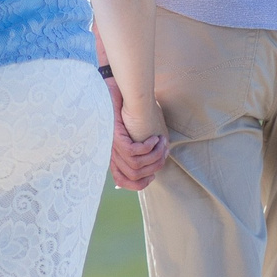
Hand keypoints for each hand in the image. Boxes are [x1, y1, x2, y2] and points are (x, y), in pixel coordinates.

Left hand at [106, 72, 167, 190]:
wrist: (128, 92)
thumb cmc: (137, 109)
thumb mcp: (144, 132)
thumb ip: (148, 146)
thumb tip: (163, 157)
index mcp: (117, 155)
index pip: (123, 180)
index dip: (139, 183)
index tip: (152, 175)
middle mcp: (113, 154)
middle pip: (133, 177)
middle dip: (152, 168)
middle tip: (162, 153)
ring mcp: (114, 147)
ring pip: (136, 166)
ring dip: (154, 156)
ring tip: (160, 143)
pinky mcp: (118, 139)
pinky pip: (135, 153)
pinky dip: (148, 148)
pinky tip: (154, 138)